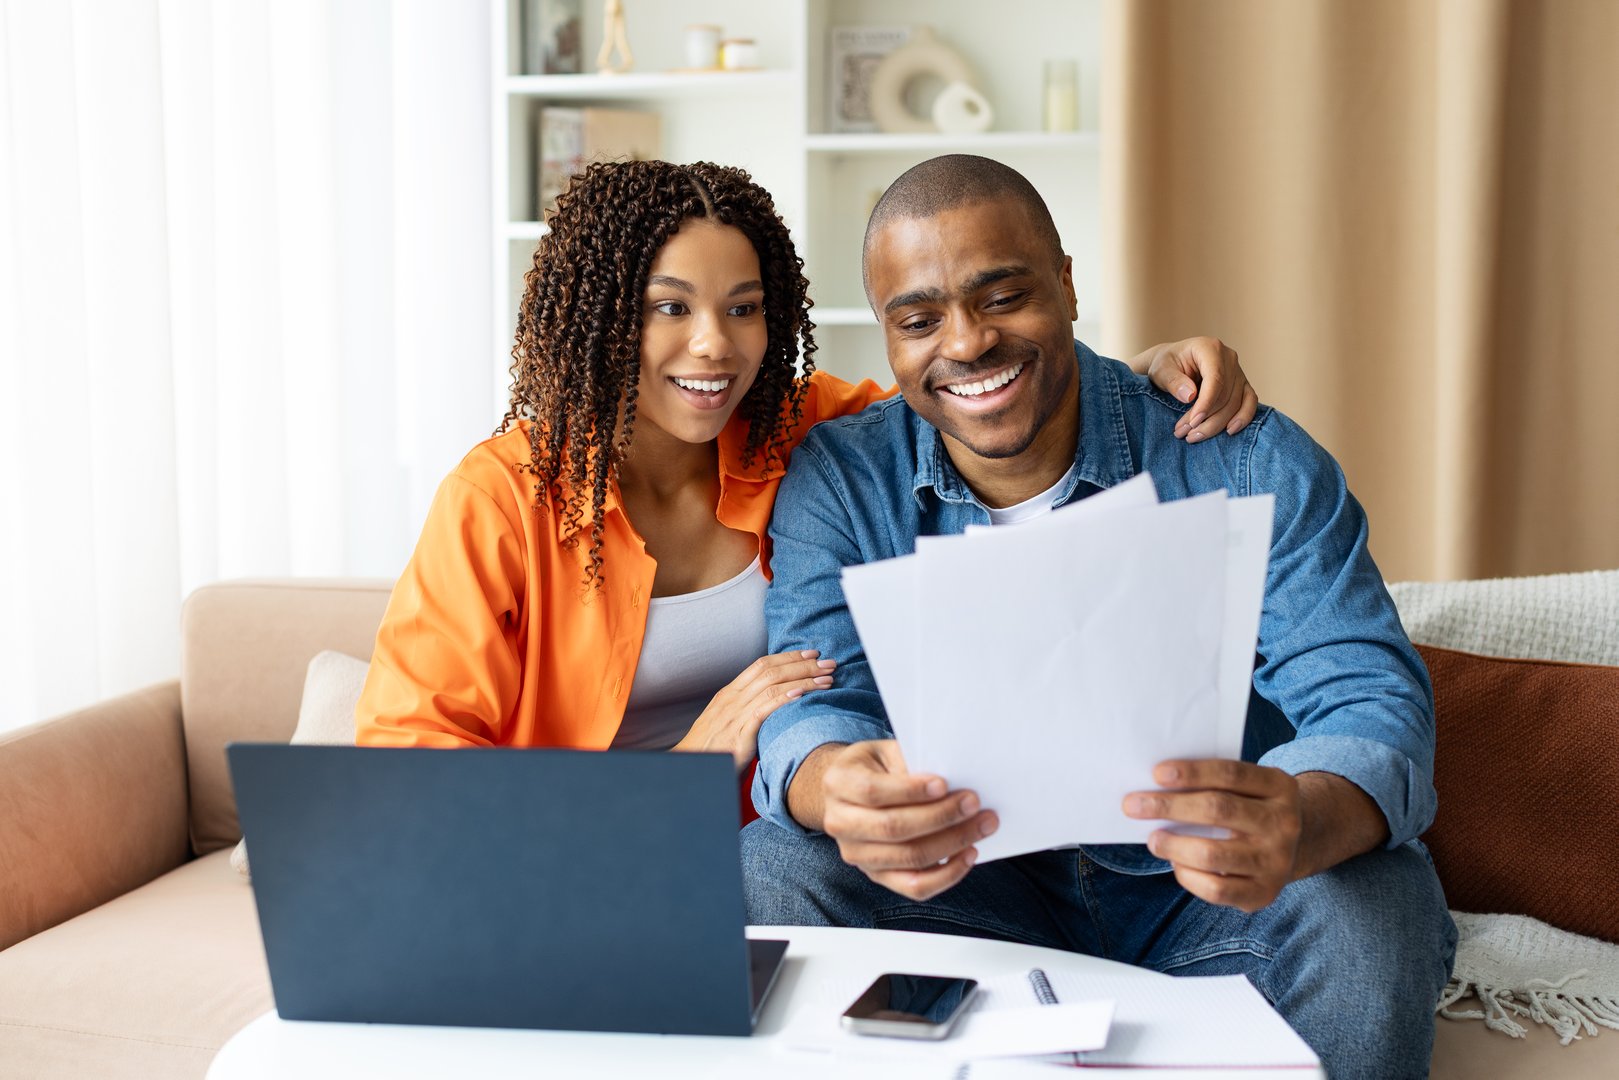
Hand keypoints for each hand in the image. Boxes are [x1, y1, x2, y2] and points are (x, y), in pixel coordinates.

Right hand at [673, 650, 835, 770]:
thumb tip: (772, 701)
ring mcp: (735, 714)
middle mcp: (732, 698)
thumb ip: (746, 709)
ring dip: (803, 679)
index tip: (811, 653)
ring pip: (773, 686)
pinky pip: (765, 710)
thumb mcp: (727, 722)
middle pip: (771, 671)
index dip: (788, 657)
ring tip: (827, 678)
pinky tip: (802, 694)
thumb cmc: (712, 748)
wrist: (691, 766)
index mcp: (730, 693)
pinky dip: (784, 699)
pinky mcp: (739, 733)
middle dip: (803, 664)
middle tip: (828, 662)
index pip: (762, 665)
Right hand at [817, 740, 997, 900]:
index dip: (910, 790)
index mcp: (839, 784)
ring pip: (908, 858)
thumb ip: (909, 763)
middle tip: (974, 804)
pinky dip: (946, 874)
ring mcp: (857, 855)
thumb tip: (952, 780)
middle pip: (892, 828)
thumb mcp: (885, 752)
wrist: (850, 793)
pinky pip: (915, 886)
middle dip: (940, 816)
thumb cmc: (875, 768)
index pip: (872, 791)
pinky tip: (968, 854)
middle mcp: (840, 823)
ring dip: (952, 843)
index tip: (944, 784)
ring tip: (981, 826)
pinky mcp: (877, 876)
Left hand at [1123, 759, 1302, 912]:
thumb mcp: (1248, 788)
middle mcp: (1283, 822)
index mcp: (1279, 786)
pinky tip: (1176, 864)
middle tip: (1133, 805)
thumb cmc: (1252, 810)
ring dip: (1173, 845)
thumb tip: (1156, 789)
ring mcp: (1277, 860)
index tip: (1156, 774)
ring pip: (1213, 853)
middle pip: (1219, 809)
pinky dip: (1188, 876)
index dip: (1192, 773)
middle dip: (1170, 806)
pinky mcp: (1265, 892)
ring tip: (1153, 839)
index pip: (1230, 774)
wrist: (1295, 848)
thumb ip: (1215, 785)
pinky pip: (1217, 888)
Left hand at [1131, 337, 1259, 441]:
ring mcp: (1238, 371)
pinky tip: (1229, 431)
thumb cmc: (1166, 365)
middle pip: (1226, 394)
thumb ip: (1173, 381)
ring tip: (1193, 436)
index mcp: (1210, 348)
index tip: (1193, 422)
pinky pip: (1249, 402)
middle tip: (1184, 434)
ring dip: (1217, 424)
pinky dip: (1242, 418)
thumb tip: (1190, 396)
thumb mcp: (1161, 370)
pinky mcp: (1242, 384)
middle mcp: (1229, 357)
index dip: (1206, 403)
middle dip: (1206, 419)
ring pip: (1236, 402)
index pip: (1215, 378)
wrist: (1172, 364)